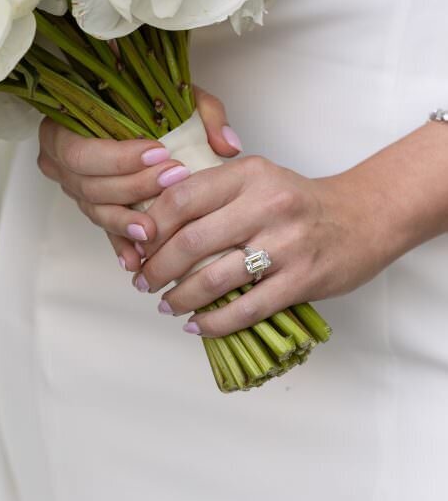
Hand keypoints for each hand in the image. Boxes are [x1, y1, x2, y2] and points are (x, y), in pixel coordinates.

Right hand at [37, 90, 242, 271]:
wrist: (129, 116)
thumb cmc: (146, 105)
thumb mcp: (176, 97)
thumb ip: (205, 114)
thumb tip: (227, 146)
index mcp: (65, 129)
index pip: (83, 151)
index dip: (119, 157)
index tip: (160, 152)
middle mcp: (62, 162)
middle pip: (90, 185)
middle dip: (133, 187)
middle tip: (172, 181)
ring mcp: (75, 188)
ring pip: (96, 211)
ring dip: (126, 221)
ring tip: (155, 230)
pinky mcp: (93, 209)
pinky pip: (104, 232)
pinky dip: (121, 245)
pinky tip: (138, 259)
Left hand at [132, 139, 440, 336]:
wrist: (364, 217)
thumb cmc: (298, 201)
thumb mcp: (256, 179)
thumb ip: (213, 192)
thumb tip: (154, 221)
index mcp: (249, 175)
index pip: (183, 197)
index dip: (151, 225)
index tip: (136, 244)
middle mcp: (266, 205)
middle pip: (192, 240)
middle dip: (157, 267)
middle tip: (142, 280)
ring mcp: (286, 244)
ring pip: (215, 278)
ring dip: (181, 297)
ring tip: (166, 304)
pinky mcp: (302, 279)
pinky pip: (247, 308)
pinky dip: (215, 322)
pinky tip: (197, 325)